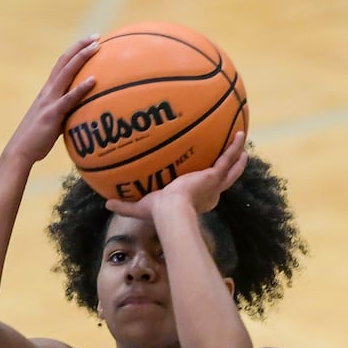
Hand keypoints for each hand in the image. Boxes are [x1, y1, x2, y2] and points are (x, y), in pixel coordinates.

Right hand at [7, 37, 99, 164]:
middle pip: (64, 62)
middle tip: (96, 37)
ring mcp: (49, 101)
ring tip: (97, 47)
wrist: (20, 151)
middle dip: (80, 47)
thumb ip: (65, 114)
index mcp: (48, 92)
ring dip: (81, 58)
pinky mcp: (52, 114)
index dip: (74, 52)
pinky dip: (81, 88)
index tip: (89, 42)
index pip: (62, 66)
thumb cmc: (37, 141)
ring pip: (66, 73)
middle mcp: (48, 91)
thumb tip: (81, 115)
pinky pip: (69, 99)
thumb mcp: (54, 122)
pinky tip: (93, 80)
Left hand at [105, 131, 247, 220]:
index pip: (204, 191)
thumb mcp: (140, 207)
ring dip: (237, 156)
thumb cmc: (158, 213)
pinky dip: (234, 146)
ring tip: (241, 141)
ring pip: (230, 168)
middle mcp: (208, 193)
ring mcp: (213, 184)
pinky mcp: (214, 176)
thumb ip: (125, 205)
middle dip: (229, 170)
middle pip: (223, 180)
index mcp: (196, 200)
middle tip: (235, 159)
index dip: (208, 184)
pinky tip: (239, 133)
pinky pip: (227, 158)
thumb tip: (106, 203)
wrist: (172, 211)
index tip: (207, 176)